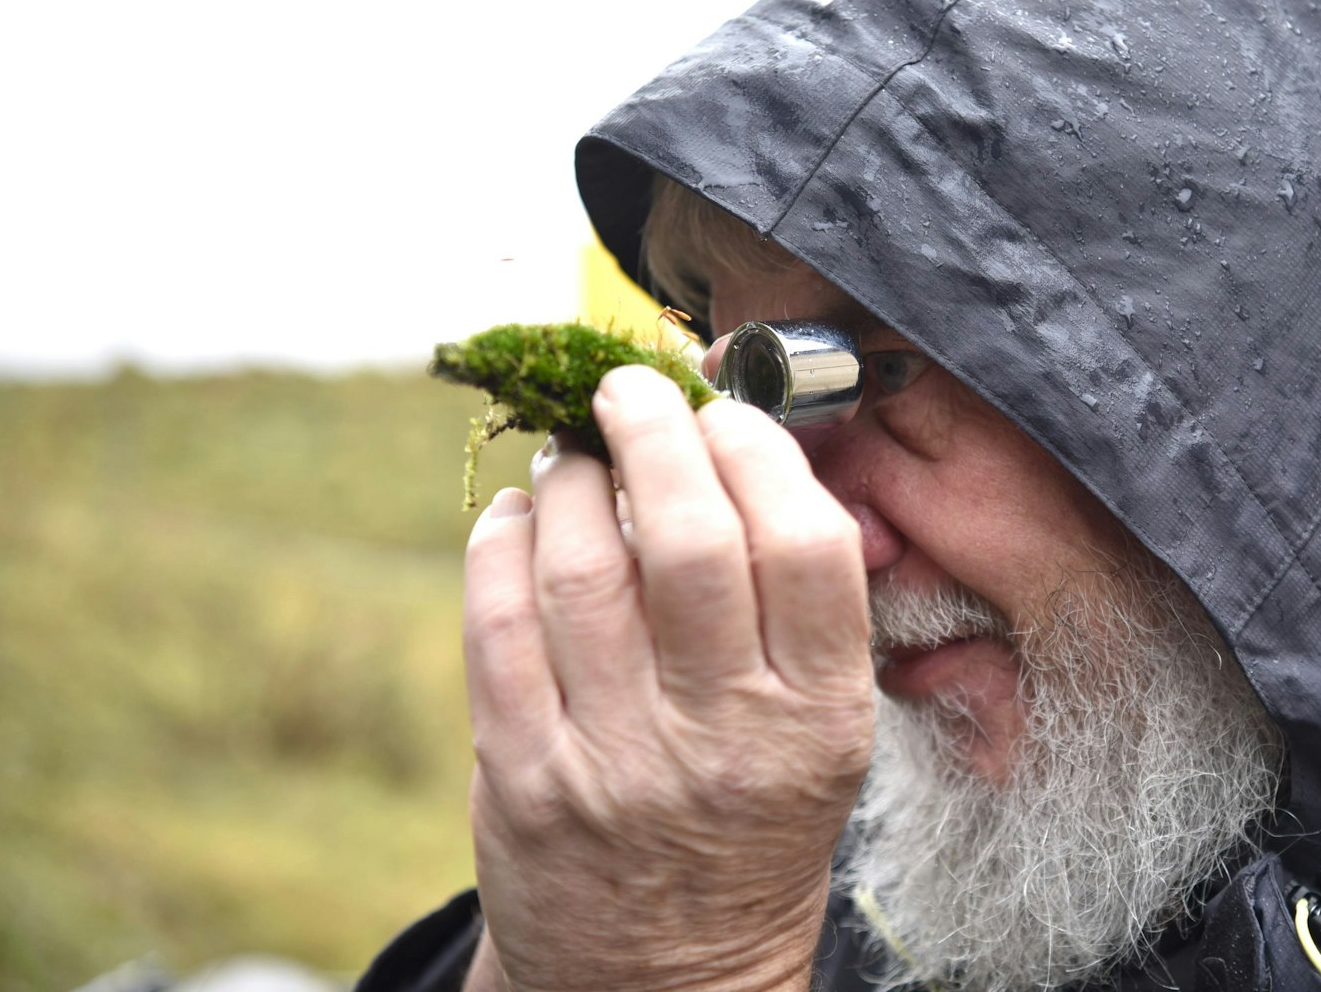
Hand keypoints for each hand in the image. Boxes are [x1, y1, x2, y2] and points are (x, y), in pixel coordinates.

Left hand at [460, 365, 872, 991]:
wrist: (660, 980)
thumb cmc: (751, 828)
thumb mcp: (823, 739)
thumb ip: (796, 614)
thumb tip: (734, 450)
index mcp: (819, 721)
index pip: (804, 548)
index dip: (759, 454)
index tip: (726, 417)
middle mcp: (725, 738)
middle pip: (688, 542)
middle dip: (653, 433)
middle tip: (629, 388)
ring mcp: (616, 760)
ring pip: (581, 569)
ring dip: (571, 479)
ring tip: (575, 453)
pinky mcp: (522, 775)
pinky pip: (497, 624)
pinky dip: (502, 543)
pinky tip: (520, 515)